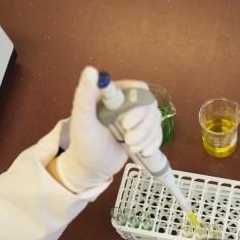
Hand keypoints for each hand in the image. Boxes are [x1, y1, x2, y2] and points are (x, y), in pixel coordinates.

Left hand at [54, 66, 161, 193]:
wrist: (91, 168)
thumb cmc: (83, 144)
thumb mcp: (82, 119)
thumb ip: (85, 95)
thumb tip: (90, 70)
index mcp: (113, 95)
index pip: (137, 89)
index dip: (138, 105)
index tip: (126, 122)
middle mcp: (126, 104)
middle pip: (149, 106)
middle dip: (142, 126)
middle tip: (128, 139)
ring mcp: (135, 119)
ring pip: (155, 120)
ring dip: (147, 136)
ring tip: (131, 148)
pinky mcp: (142, 132)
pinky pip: (157, 133)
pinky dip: (153, 143)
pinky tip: (143, 152)